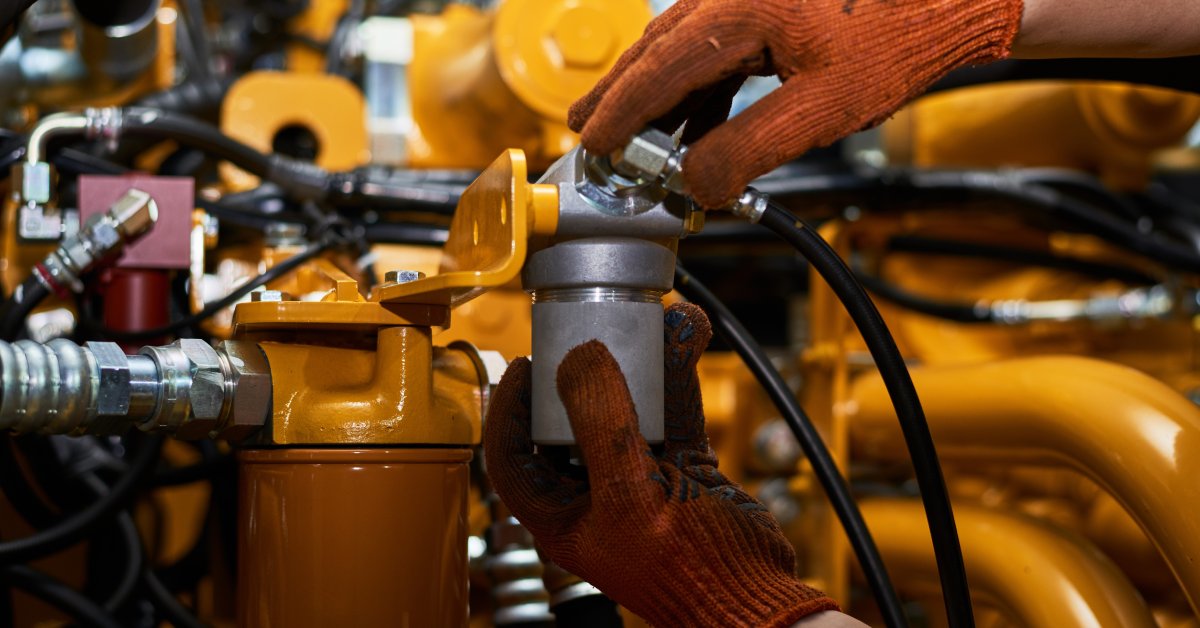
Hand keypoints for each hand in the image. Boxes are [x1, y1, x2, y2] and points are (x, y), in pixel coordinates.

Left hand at [484, 303, 839, 626]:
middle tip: (589, 329)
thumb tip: (579, 358)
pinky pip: (672, 411)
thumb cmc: (690, 574)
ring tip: (652, 319)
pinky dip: (678, 375)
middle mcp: (596, 495)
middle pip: (570, 421)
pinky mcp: (683, 468)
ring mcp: (641, 479)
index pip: (513, 456)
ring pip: (628, 407)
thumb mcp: (631, 496)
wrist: (760, 601)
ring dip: (640, 361)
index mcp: (563, 516)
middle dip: (583, 370)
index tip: (525, 362)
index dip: (509, 408)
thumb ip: (601, 424)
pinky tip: (686, 337)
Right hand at [569, 0, 1022, 207]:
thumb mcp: (823, 109)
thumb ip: (750, 149)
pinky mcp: (769, 6)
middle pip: (656, 50)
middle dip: (619, 95)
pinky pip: (715, 48)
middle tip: (583, 130)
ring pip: (681, 48)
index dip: (620, 112)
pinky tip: (691, 121)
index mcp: (741, 9)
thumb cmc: (898, 40)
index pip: (659, 68)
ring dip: (654, 93)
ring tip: (625, 130)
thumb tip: (694, 186)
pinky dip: (695, 87)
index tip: (593, 144)